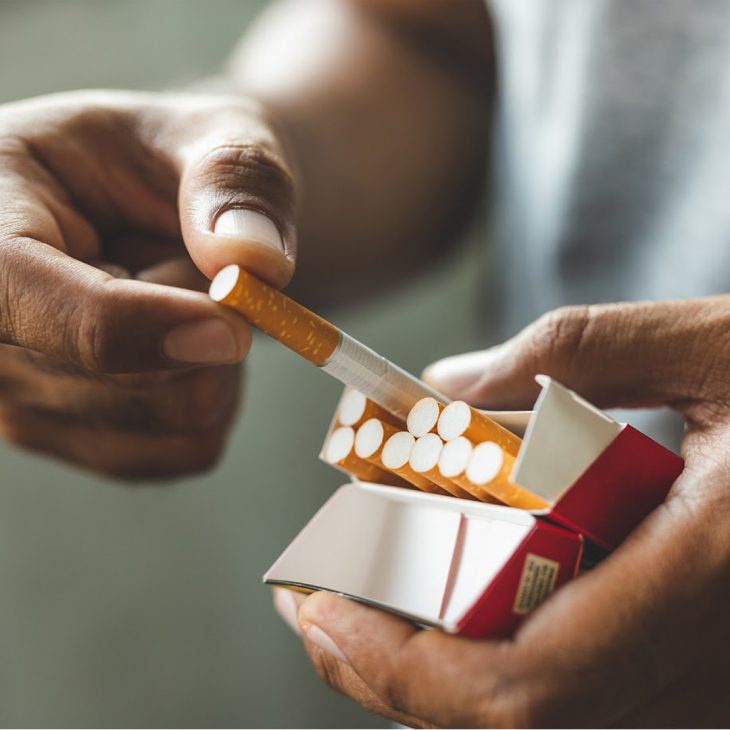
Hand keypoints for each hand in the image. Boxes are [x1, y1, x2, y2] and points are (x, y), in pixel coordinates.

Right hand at [0, 90, 296, 477]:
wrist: (170, 210)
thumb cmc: (178, 163)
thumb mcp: (213, 134)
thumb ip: (235, 180)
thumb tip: (255, 262)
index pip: (18, 290)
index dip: (131, 324)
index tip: (232, 330)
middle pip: (125, 375)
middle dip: (205, 319)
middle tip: (197, 259)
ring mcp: (21, 393)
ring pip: (172, 417)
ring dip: (217, 358)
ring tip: (183, 294)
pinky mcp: (74, 435)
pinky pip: (188, 446)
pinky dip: (218, 396)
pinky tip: (187, 343)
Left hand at [276, 299, 729, 725]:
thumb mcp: (709, 344)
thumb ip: (567, 358)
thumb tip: (441, 388)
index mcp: (715, 574)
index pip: (523, 683)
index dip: (399, 662)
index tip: (316, 605)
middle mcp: (721, 663)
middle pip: (514, 724)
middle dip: (390, 673)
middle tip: (316, 607)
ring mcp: (724, 688)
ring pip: (548, 727)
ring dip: (435, 679)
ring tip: (365, 606)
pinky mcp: (718, 679)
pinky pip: (591, 706)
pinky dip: (502, 670)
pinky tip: (458, 610)